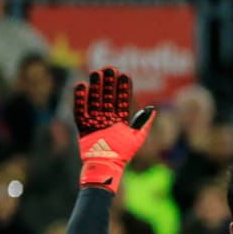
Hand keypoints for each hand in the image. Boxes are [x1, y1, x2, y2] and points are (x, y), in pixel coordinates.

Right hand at [73, 67, 154, 192]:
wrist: (107, 165)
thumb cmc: (123, 154)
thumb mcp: (137, 138)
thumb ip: (143, 122)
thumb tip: (152, 108)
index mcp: (120, 120)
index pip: (123, 100)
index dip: (123, 88)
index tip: (125, 74)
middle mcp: (107, 118)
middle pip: (108, 96)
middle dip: (109, 83)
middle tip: (109, 68)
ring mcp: (95, 120)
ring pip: (94, 99)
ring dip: (95, 86)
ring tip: (96, 73)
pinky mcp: (83, 125)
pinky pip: (80, 109)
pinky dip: (80, 98)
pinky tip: (81, 86)